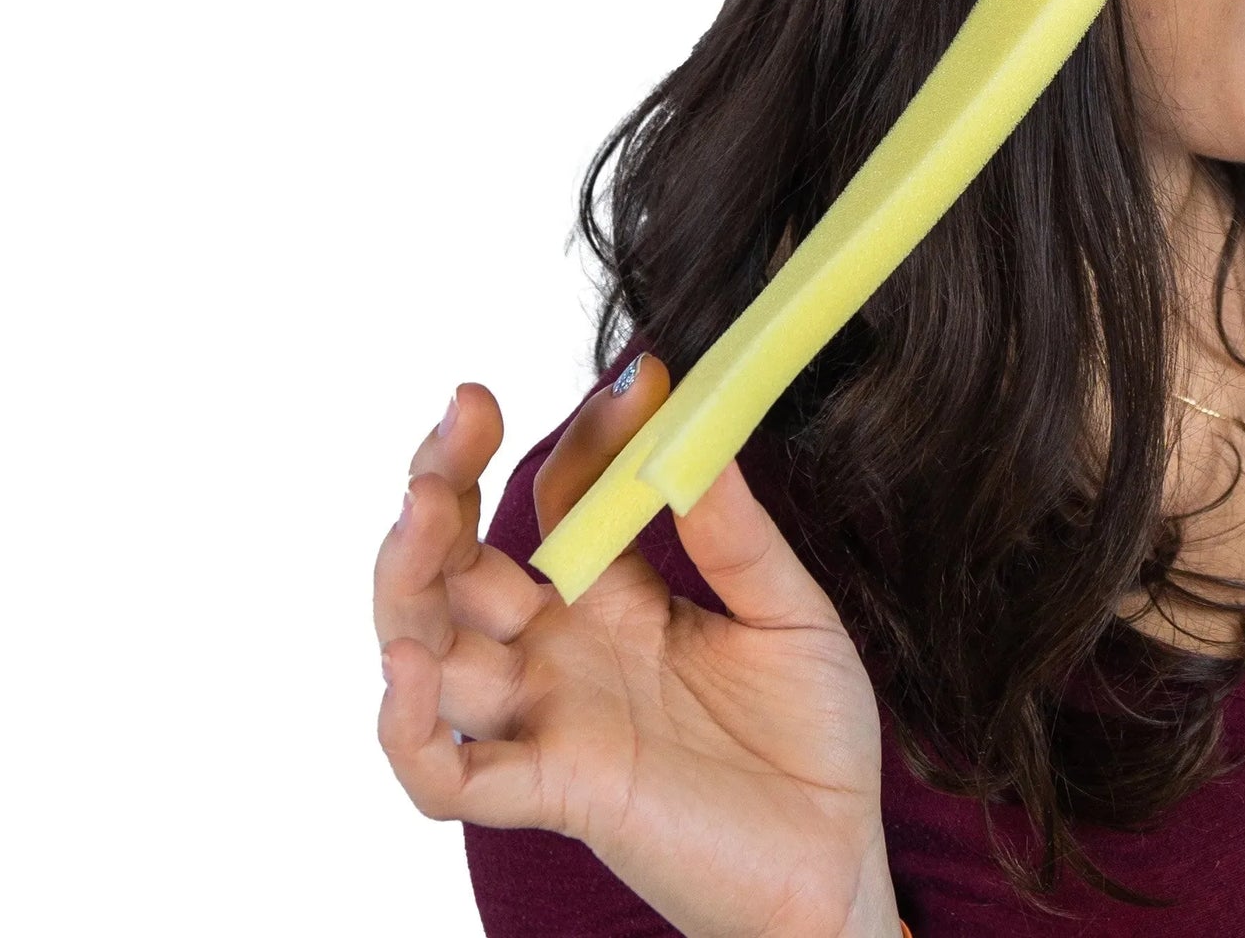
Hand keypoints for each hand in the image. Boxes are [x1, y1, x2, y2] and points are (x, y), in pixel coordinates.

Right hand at [373, 371, 900, 937]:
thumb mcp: (791, 613)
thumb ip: (738, 532)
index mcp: (615, 595)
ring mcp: (549, 718)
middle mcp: (562, 649)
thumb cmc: (813, 744)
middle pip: (458, 559)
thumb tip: (694, 430)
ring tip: (422, 511)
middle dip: (440, 481)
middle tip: (464, 412)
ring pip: (429, 647)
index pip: (562, 492)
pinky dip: (407, 728)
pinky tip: (408, 668)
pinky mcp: (555, 790)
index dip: (588, 432)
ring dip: (406, 578)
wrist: (838, 867)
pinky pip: (449, 773)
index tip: (641, 378)